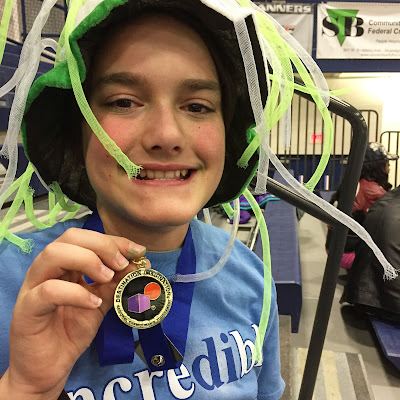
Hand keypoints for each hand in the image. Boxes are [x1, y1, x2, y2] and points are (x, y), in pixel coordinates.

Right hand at [1, 228, 147, 398]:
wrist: (47, 369)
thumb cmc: (70, 331)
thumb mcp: (100, 303)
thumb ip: (116, 283)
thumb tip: (139, 265)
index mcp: (64, 264)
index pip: (86, 238)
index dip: (113, 240)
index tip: (137, 250)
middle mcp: (47, 269)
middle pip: (70, 238)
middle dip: (102, 245)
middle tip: (122, 263)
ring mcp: (33, 286)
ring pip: (54, 254)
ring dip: (88, 260)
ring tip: (108, 277)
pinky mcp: (27, 309)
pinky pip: (49, 291)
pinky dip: (76, 293)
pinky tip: (94, 303)